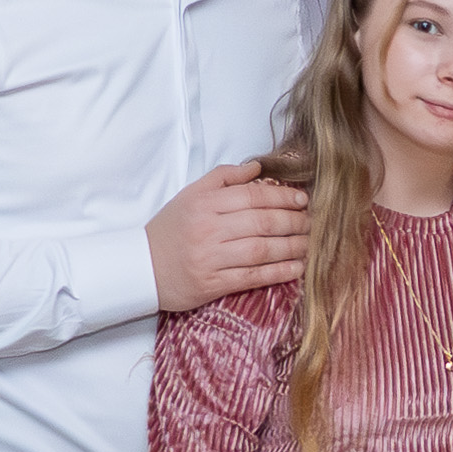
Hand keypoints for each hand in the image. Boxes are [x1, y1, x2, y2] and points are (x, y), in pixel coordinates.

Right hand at [148, 161, 309, 312]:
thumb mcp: (190, 195)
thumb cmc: (170, 230)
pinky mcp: (212, 284)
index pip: (252, 196)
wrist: (140, 268)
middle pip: (261, 222)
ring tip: (309, 244)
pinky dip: (278, 272)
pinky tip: (297, 268)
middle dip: (293, 222)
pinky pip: (253, 277)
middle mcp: (208, 229)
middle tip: (312, 223)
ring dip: (292, 247)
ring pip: (261, 250)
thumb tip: (258, 167)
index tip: (302, 200)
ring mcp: (211, 258)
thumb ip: (223, 178)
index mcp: (204, 204)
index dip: (282, 198)